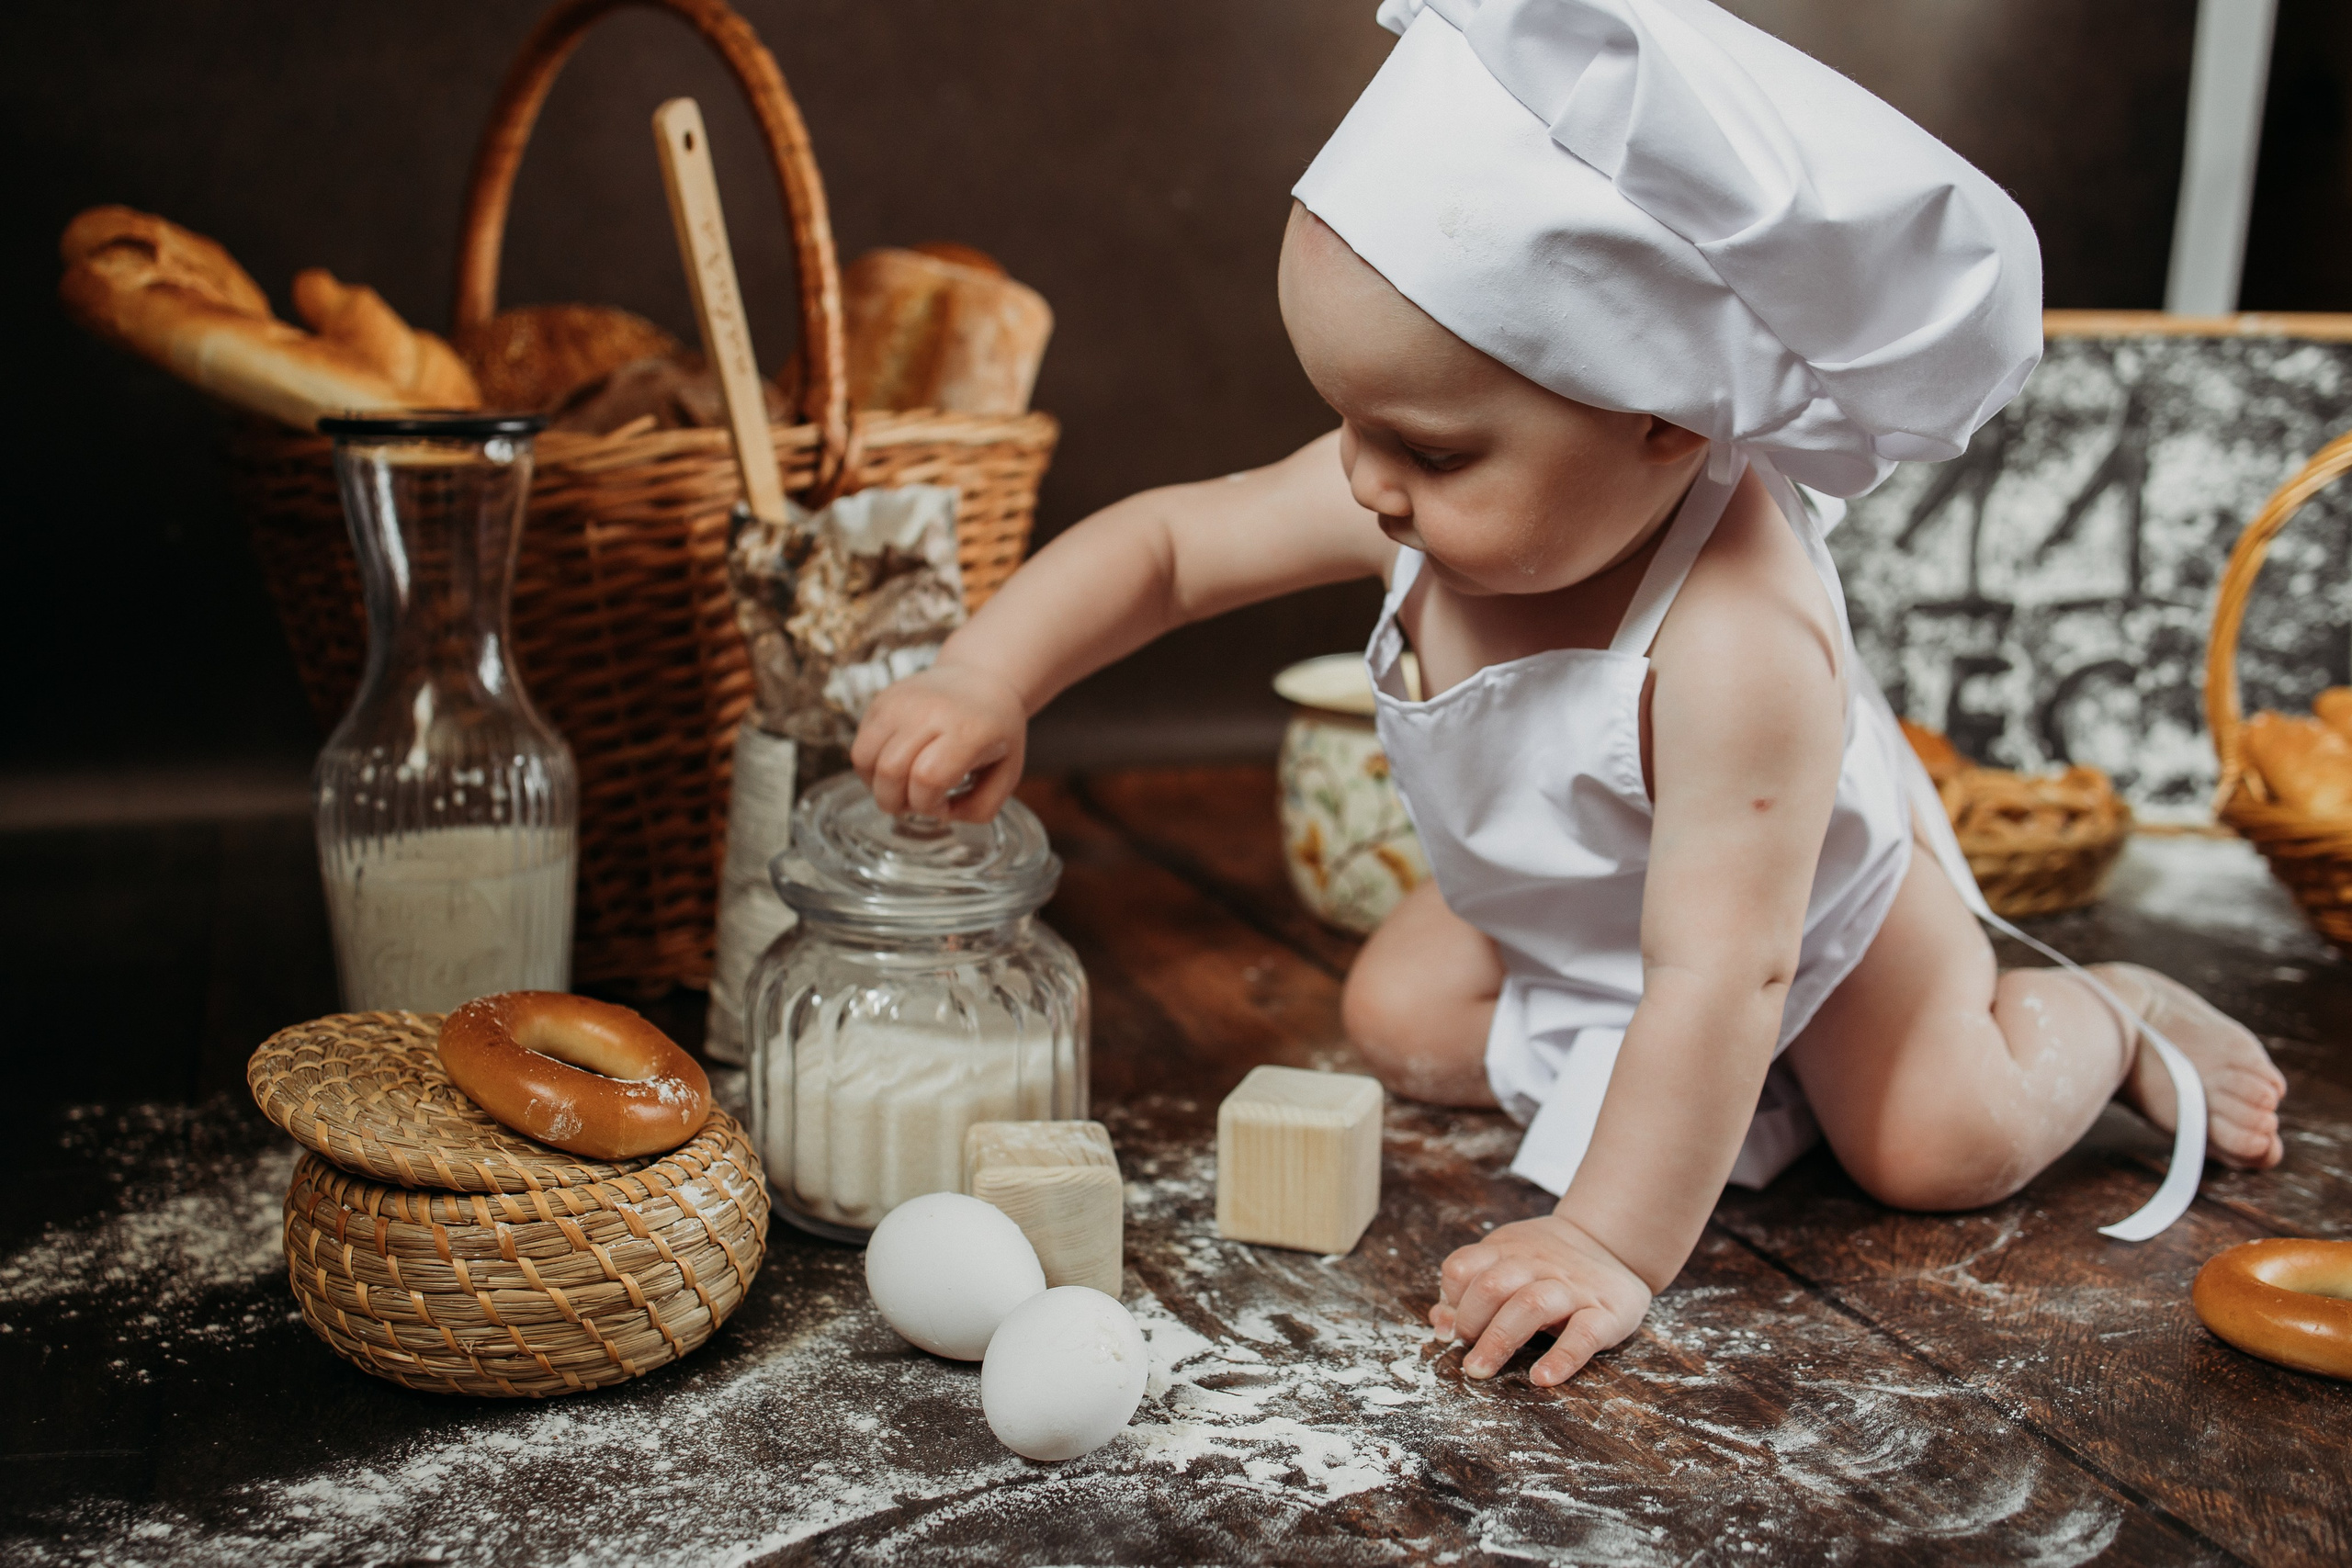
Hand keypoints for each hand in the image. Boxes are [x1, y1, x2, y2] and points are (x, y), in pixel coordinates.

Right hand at [851, 662, 1027, 819]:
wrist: (983, 678)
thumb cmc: (996, 731)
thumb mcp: (1008, 774)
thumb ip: (981, 807)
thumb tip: (940, 816)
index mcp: (968, 730)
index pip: (928, 778)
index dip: (928, 805)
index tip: (942, 805)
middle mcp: (930, 711)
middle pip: (890, 771)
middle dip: (897, 803)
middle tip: (915, 803)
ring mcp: (901, 702)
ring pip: (865, 759)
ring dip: (877, 787)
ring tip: (901, 787)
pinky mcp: (882, 700)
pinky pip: (859, 747)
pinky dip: (869, 769)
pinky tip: (894, 768)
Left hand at [1430, 1212, 1652, 1386]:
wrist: (1612, 1241)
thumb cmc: (1546, 1262)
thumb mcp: (1507, 1261)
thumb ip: (1472, 1289)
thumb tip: (1440, 1323)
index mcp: (1506, 1250)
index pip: (1463, 1266)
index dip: (1450, 1299)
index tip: (1448, 1330)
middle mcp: (1536, 1264)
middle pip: (1492, 1286)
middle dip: (1469, 1323)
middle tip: (1466, 1357)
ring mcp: (1571, 1287)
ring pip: (1531, 1305)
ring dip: (1499, 1340)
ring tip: (1481, 1370)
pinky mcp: (1606, 1312)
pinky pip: (1583, 1334)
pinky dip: (1562, 1357)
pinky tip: (1542, 1378)